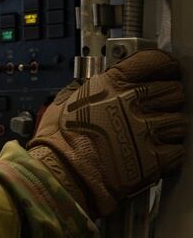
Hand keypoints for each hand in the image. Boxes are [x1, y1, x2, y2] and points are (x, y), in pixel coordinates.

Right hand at [28, 49, 186, 217]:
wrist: (60, 175)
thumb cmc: (58, 142)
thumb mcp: (67, 101)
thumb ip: (94, 89)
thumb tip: (103, 85)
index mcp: (112, 84)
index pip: (156, 62)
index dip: (164, 67)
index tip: (165, 73)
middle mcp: (132, 102)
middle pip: (174, 92)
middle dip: (166, 101)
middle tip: (153, 110)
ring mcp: (146, 130)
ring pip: (179, 122)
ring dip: (167, 129)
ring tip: (149, 137)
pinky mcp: (156, 158)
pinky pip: (178, 150)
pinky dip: (169, 154)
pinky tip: (152, 154)